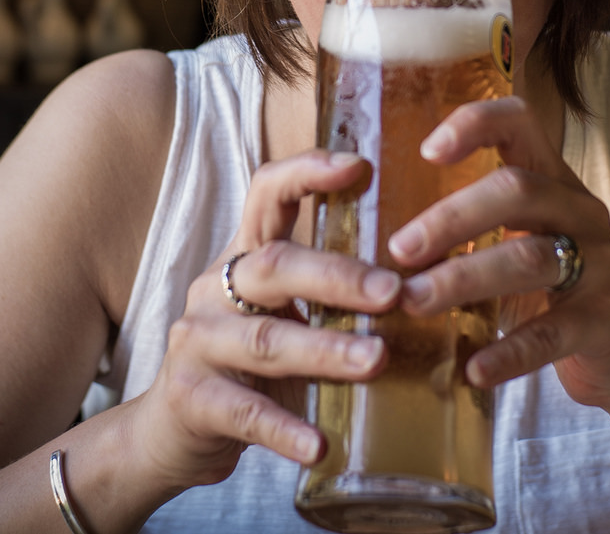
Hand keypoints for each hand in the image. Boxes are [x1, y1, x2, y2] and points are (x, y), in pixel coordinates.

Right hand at [132, 150, 401, 490]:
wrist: (172, 433)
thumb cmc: (251, 367)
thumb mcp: (286, 317)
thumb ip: (338, 299)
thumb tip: (437, 287)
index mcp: (244, 256)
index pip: (267, 194)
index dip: (308, 173)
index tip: (360, 166)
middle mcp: (216, 288)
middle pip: (274, 266)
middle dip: (337, 276)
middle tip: (393, 292)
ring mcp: (199, 342)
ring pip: (267, 339)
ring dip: (325, 349)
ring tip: (375, 361)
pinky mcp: (192, 398)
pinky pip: (245, 413)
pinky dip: (285, 428)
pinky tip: (320, 444)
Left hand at [386, 97, 609, 414]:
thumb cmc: (555, 294)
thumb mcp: (521, 244)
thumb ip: (470, 229)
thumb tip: (373, 236)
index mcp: (554, 182)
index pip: (520, 124)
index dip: (475, 124)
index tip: (426, 151)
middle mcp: (581, 212)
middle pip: (516, 190)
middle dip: (450, 217)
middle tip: (398, 250)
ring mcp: (601, 266)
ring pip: (531, 257)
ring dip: (464, 277)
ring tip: (414, 302)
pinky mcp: (608, 321)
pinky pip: (553, 333)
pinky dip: (509, 352)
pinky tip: (472, 369)